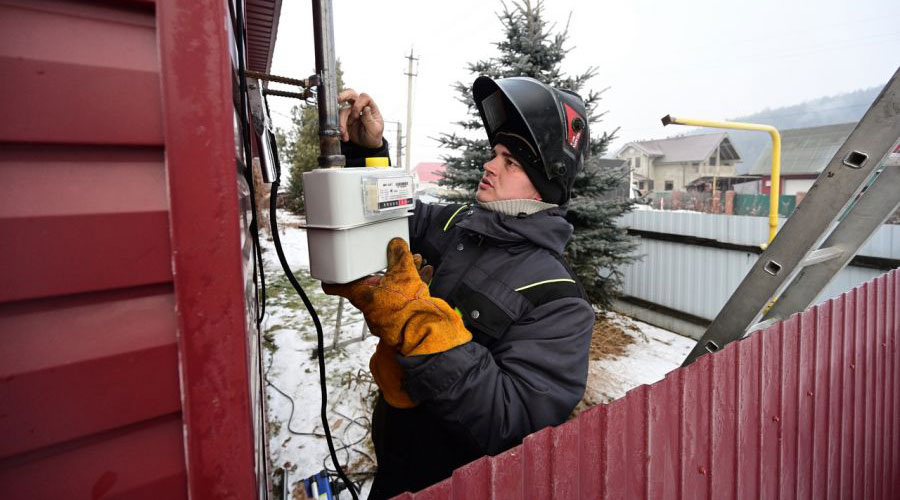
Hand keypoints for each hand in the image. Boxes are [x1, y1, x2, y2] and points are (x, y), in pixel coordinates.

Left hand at [322, 238, 469, 354]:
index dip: (332, 277)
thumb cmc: (408, 307)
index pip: (336, 286)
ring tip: (416, 262)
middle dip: (382, 270)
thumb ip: (399, 255)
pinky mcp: (398, 323)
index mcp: (362, 295)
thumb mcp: (404, 272)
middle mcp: (369, 308)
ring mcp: (382, 318)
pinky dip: (411, 288)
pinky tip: (425, 273)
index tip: (330, 272)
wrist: (424, 332)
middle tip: (390, 258)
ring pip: (389, 291)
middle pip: (369, 285)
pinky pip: (401, 301)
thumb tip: (396, 244)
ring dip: (400, 277)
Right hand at [338, 89, 383, 147]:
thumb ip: (369, 119)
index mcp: (370, 107)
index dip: (359, 104)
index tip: (358, 114)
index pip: (364, 97)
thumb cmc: (374, 135)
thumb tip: (366, 108)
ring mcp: (351, 112)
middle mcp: (360, 107)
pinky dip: (340, 128)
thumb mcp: (375, 130)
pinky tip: (344, 136)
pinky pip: (339, 120)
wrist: (368, 145)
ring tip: (344, 133)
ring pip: (342, 110)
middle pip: (351, 94)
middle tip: (338, 99)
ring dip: (342, 122)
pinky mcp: (345, 120)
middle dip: (343, 95)